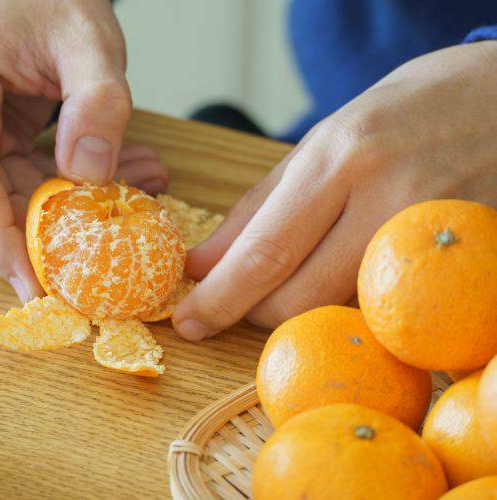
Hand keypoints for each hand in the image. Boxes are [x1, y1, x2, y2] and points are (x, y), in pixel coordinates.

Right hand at [0, 0, 167, 301]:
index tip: (36, 291)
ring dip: (74, 200)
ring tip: (141, 185)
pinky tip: (122, 174)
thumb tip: (88, 177)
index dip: (2, 244)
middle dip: (57, 224)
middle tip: (120, 235)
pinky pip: (19, 176)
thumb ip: (98, 101)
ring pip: (11, 192)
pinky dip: (68, 182)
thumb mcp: (88, 37)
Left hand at [173, 41, 496, 339]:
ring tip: (297, 278)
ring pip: (343, 311)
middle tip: (241, 300)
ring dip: (303, 308)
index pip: (266, 251)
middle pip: (302, 296)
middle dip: (256, 311)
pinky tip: (347, 281)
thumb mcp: (325, 141)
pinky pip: (390, 308)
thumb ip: (261, 206)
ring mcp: (434, 234)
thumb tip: (205, 262)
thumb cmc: (408, 112)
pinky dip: (354, 306)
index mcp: (342, 156)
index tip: (187, 321)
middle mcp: (390, 197)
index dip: (220, 297)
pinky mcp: (467, 260)